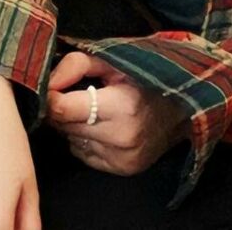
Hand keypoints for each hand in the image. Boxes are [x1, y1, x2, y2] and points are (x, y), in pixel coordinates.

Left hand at [46, 51, 189, 174]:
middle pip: (64, 125)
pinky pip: (83, 154)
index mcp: (122, 105)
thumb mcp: (114, 61)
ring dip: (73, 124)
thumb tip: (47, 81)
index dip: (50, 95)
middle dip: (62, 108)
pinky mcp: (123, 169)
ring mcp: (123, 158)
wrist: (184, 107)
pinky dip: (84, 139)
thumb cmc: (146, 77)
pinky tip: (102, 125)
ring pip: (71, 140)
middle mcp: (122, 137)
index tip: (50, 86)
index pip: (62, 109)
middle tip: (74, 92)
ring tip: (93, 108)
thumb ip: (77, 65)